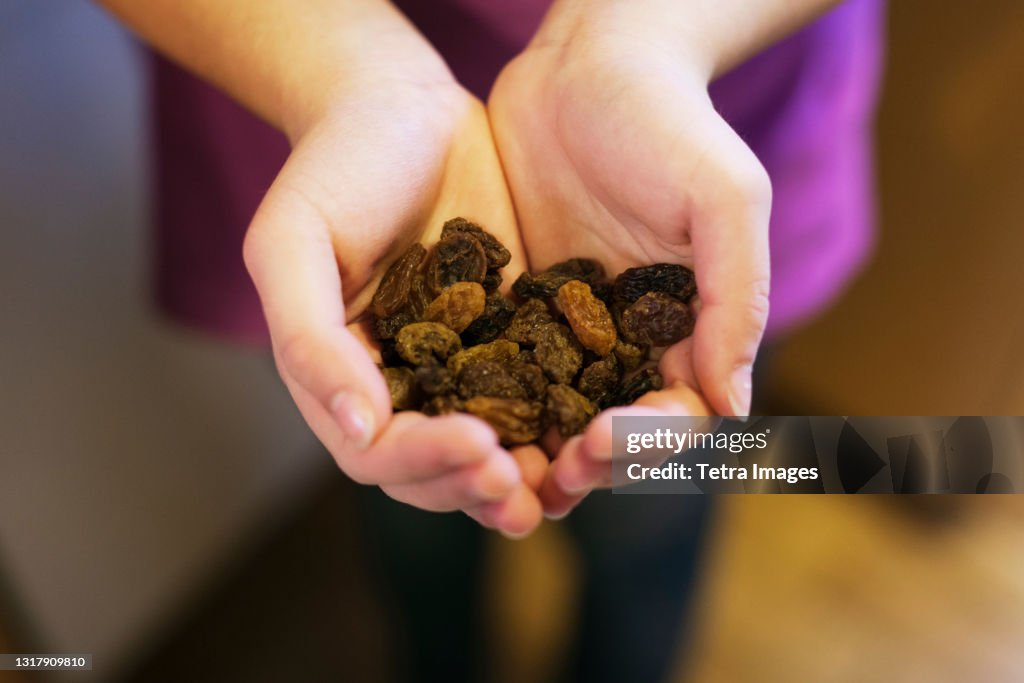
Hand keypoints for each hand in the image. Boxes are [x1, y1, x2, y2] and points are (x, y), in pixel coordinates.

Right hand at [243, 76, 545, 536]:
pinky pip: (539, 391)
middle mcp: (404, 384)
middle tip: (522, 487)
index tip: (476, 447)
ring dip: (524, 477)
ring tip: (562, 481)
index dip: (423, 462)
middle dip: (477, 485)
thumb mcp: (293, 243)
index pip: (377, 450)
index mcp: (344, 376)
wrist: (403, 107)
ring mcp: (463, 364)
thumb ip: (310, 338)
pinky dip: (561, 422)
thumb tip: (357, 427)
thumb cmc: (334, 168)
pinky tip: (595, 428)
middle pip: (436, 468)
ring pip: (492, 447)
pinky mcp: (516, 334)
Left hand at [489, 5, 770, 513]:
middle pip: (606, 432)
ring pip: (547, 415)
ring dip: (528, 452)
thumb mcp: (722, 198)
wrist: (588, 64)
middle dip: (582, 464)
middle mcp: (623, 341)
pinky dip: (481, 403)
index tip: (604, 443)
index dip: (644, 443)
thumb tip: (736, 409)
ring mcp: (562, 328)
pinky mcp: (509, 304)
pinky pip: (495, 368)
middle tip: (546, 476)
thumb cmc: (670, 123)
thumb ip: (736, 299)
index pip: (672, 416)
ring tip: (498, 471)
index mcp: (683, 329)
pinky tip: (452, 420)